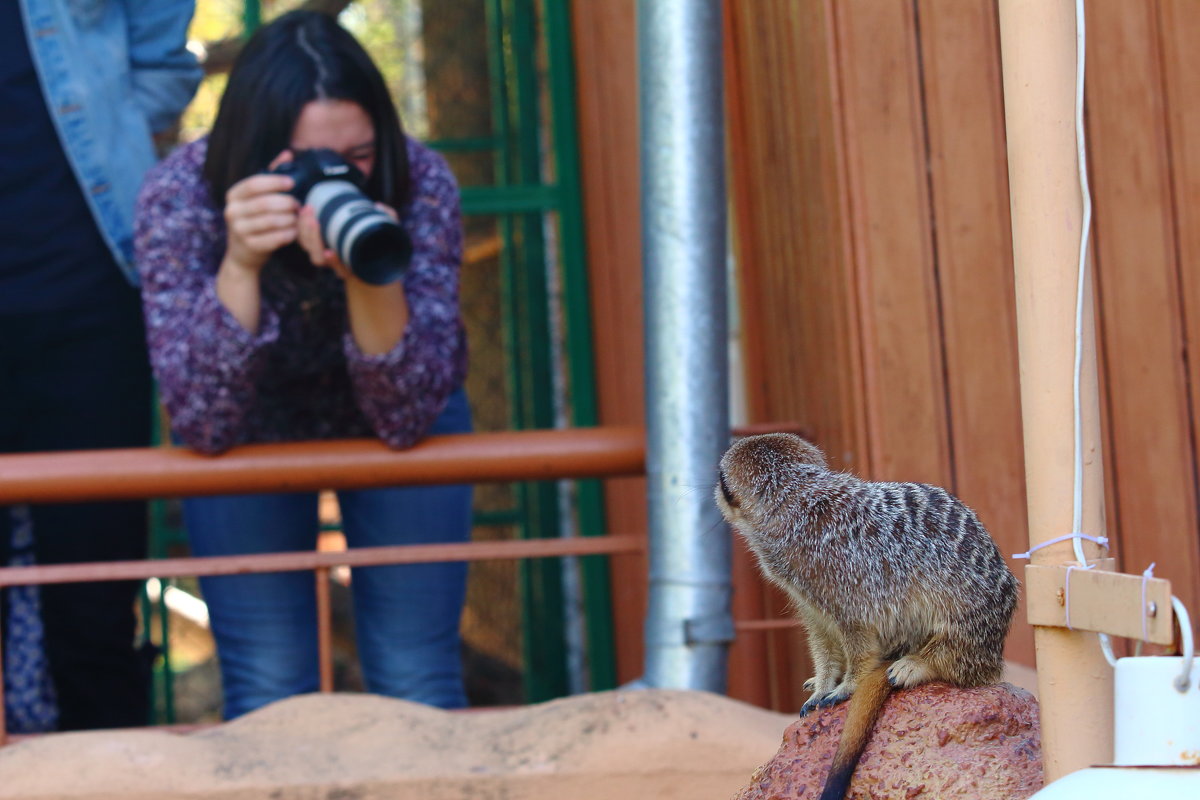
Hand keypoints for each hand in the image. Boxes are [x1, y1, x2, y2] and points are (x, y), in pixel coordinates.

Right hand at [221, 154, 298, 275]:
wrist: (243, 253)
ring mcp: (239, 230)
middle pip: (265, 203)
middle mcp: (232, 211)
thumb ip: (271, 175)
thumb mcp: (258, 196)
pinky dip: (289, 234)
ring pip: (272, 221)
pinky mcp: (250, 246)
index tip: (291, 183)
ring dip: (290, 219)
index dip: (275, 182)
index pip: (254, 184)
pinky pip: (275, 238)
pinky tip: (295, 231)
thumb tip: (288, 154)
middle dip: (287, 203)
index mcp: (234, 195)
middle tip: (299, 205)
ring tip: (298, 218)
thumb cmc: (255, 219)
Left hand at [297, 201, 400, 284]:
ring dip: (304, 229)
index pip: (341, 269)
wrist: (369, 256)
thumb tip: (379, 206)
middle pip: (317, 258)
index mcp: (353, 268)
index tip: (329, 252)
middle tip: (315, 220)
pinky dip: (301, 224)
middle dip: (314, 239)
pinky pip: (303, 238)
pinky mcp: (316, 246)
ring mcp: (325, 256)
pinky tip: (305, 209)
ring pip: (308, 247)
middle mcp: (337, 265)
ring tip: (309, 209)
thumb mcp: (391, 235)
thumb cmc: (381, 246)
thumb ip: (389, 220)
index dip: (334, 261)